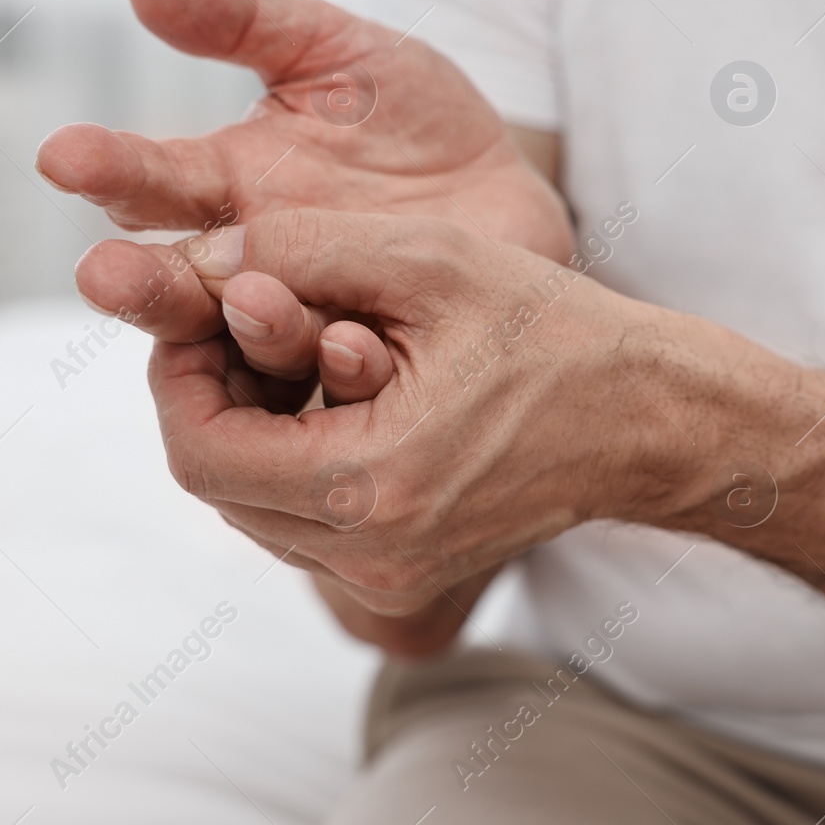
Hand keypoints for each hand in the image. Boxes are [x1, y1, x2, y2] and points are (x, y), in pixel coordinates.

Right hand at [37, 0, 572, 342]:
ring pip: (262, 342)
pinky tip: (348, 342)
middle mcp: (252, 268)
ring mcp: (315, 319)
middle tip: (100, 276)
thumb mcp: (331, 49)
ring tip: (243, 300)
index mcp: (222, 189)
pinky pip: (359, 377)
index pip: (148, 184)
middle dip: (141, 283)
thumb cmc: (403, 114)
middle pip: (181, 287)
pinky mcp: (383, 361)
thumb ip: (243, 20)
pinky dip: (349, 362)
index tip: (62, 155)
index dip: (106, 169)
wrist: (504, 180)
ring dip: (249, 326)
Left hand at [148, 209, 708, 613]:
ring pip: (254, 511)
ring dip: (247, 431)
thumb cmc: (554, 333)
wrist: (648, 419)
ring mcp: (389, 577)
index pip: (201, 453)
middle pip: (219, 486)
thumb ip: (300, 248)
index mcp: (370, 486)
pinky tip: (329, 399)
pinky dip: (291, 463)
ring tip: (286, 354)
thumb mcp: (430, 260)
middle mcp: (370, 556)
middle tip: (236, 324)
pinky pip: (303, 527)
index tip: (201, 311)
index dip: (176, 377)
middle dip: (209, 397)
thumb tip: (200, 260)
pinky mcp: (406, 576)